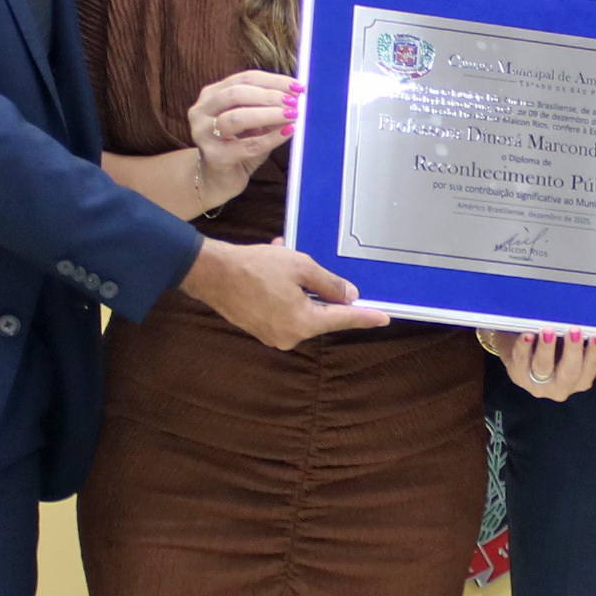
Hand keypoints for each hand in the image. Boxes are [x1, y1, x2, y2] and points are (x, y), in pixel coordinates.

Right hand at [184, 70, 298, 203]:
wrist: (218, 179)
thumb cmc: (237, 145)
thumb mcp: (252, 121)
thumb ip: (266, 106)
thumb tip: (294, 96)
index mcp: (211, 95)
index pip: (244, 79)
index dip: (273, 80)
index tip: (296, 86)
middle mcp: (201, 111)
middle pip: (236, 94)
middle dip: (269, 96)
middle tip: (293, 102)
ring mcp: (204, 135)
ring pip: (237, 118)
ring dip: (268, 114)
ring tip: (291, 115)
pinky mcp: (215, 157)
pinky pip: (248, 145)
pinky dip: (271, 138)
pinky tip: (287, 132)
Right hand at [188, 238, 386, 349]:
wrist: (212, 273)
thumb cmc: (255, 267)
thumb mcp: (300, 267)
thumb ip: (329, 284)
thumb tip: (349, 296)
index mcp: (302, 323)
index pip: (342, 319)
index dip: (364, 316)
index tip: (384, 318)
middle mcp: (289, 336)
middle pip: (319, 315)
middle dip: (319, 291)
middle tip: (310, 268)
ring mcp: (272, 336)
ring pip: (299, 310)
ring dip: (299, 288)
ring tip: (285, 259)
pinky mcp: (260, 329)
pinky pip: (282, 311)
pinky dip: (284, 294)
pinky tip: (274, 271)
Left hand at [479, 327, 595, 403]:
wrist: (520, 348)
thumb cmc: (553, 345)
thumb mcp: (567, 344)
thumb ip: (577, 337)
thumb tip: (586, 319)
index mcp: (579, 380)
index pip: (590, 368)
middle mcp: (560, 387)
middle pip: (569, 373)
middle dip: (573, 351)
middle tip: (575, 331)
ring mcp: (537, 385)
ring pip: (544, 368)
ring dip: (547, 348)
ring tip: (549, 330)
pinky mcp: (518, 376)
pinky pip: (521, 361)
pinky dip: (524, 347)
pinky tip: (527, 334)